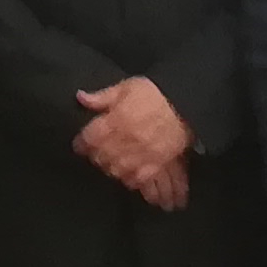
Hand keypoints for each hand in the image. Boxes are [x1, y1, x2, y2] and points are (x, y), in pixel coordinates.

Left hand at [70, 77, 194, 204]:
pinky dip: (129, 178)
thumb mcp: (127, 87)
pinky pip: (138, 178)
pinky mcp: (157, 163)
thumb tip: (81, 98)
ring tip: (110, 162)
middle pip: (101, 156)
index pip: (90, 137)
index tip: (81, 144)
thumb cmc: (155, 93)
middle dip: (95, 155)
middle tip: (96, 152)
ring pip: (116, 169)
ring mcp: (142, 153)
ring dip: (109, 167)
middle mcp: (127, 139)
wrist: (186, 103)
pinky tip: (127, 172)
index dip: (82, 142)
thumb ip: (103, 96)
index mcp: (117, 119)